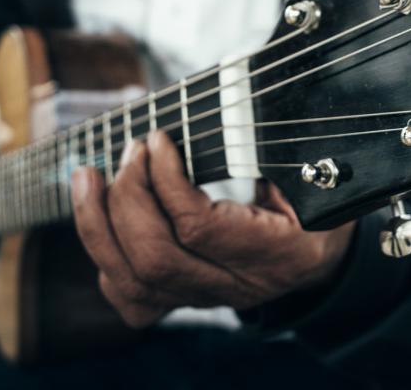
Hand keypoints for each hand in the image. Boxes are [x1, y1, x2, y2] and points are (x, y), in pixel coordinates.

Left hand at [71, 129, 353, 328]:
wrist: (323, 257)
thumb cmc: (319, 202)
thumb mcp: (320, 173)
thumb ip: (284, 150)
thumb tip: (244, 109)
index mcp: (275, 252)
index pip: (199, 228)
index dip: (167, 180)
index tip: (159, 139)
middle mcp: (237, 286)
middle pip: (155, 259)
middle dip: (128, 197)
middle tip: (130, 150)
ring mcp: (206, 299)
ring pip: (133, 282)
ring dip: (98, 225)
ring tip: (88, 175)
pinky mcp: (183, 301)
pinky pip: (130, 300)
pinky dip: (105, 258)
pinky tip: (101, 219)